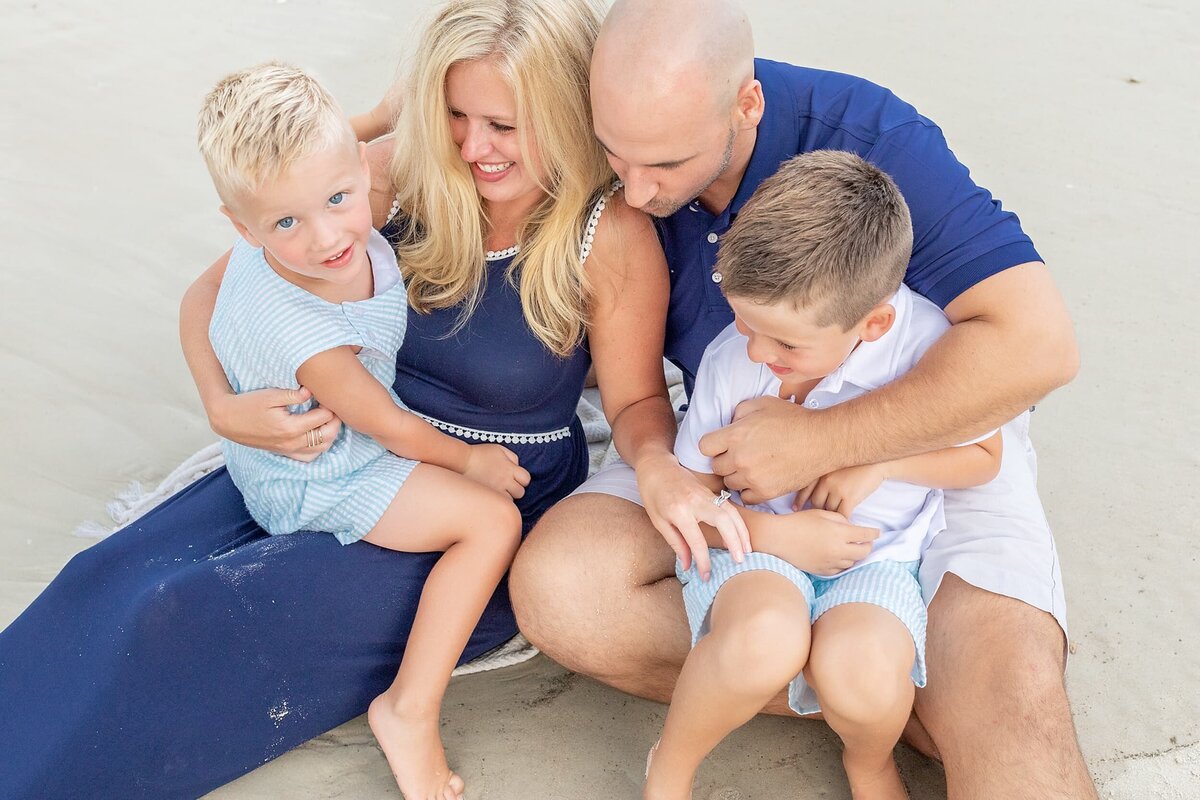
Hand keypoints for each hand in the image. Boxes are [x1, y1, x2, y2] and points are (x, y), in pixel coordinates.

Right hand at [211, 387, 340, 461]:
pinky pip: (309, 457)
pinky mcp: (285, 453)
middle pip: (327, 435)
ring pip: (322, 448)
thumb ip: (293, 394)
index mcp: (290, 427)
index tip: (327, 396)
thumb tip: (311, 391)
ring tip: (327, 419)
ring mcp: (289, 450)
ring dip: (330, 434)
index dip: (330, 405)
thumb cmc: (248, 404)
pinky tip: (317, 433)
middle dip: (335, 420)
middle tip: (333, 407)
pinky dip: (319, 447)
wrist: (228, 419)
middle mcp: (292, 442)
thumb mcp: (270, 395)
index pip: (323, 418)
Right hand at [462, 444, 530, 498]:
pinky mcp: (487, 497)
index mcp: (510, 468)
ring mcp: (496, 490)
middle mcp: (505, 480)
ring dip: (505, 498)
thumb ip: (513, 457)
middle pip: (520, 492)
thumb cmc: (479, 454)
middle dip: (514, 490)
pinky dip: (496, 503)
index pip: (526, 479)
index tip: (512, 478)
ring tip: (495, 492)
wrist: (461, 461)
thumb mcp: (499, 449)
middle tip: (503, 486)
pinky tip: (490, 498)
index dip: (521, 479)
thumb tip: (517, 468)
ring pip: (510, 501)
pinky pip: (498, 506)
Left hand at [636, 454, 750, 579]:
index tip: (706, 576)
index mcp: (678, 511)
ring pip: (731, 512)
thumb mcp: (659, 521)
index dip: (703, 561)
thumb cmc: (653, 495)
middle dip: (734, 542)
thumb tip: (687, 566)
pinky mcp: (711, 492)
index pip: (696, 541)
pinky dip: (739, 522)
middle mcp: (695, 501)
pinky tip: (742, 536)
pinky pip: (730, 507)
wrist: (656, 466)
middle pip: (723, 522)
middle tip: (739, 561)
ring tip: (747, 551)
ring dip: (741, 532)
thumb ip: (676, 543)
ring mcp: (706, 494)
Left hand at [700, 396, 837, 504]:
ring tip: (751, 466)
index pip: (704, 446)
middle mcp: (740, 458)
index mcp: (735, 435)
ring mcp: (752, 477)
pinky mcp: (766, 492)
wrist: (822, 440)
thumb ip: (739, 412)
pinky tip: (758, 478)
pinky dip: (749, 489)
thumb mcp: (762, 404)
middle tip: (739, 454)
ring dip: (736, 475)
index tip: (722, 443)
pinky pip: (745, 496)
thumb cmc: (794, 419)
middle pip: (715, 467)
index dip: (713, 444)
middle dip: (724, 460)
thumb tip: (729, 423)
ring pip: (729, 483)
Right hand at [762, 509, 879, 576]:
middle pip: (863, 552)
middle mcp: (838, 549)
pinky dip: (843, 562)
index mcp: (839, 533)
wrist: (779, 539)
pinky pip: (839, 569)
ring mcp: (830, 562)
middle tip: (866, 541)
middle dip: (868, 546)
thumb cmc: (798, 522)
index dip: (873, 533)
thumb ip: (840, 519)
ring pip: (852, 561)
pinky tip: (838, 556)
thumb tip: (851, 527)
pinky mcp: (822, 570)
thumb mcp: (821, 514)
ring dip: (855, 554)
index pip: (865, 534)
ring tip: (851, 547)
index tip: (876, 532)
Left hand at [795, 463, 887, 517]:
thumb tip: (814, 493)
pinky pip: (842, 515)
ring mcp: (837, 490)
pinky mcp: (849, 498)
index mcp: (821, 472)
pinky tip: (844, 523)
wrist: (877, 463)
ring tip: (833, 521)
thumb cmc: (857, 465)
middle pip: (816, 502)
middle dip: (818, 510)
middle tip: (820, 516)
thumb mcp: (836, 466)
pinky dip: (842, 520)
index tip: (796, 508)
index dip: (799, 500)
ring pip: (829, 510)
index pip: (805, 488)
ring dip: (831, 516)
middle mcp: (826, 481)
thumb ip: (824, 477)